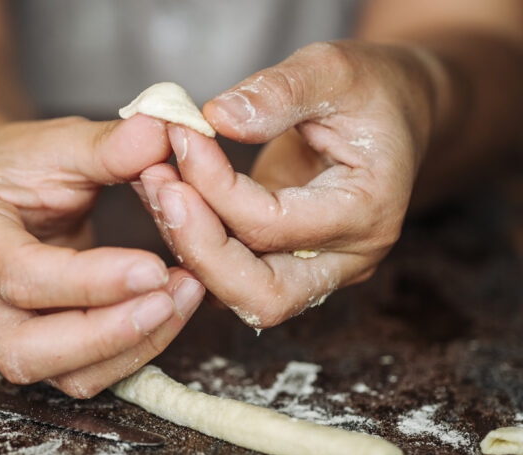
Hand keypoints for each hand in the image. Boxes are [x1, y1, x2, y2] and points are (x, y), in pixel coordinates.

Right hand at [0, 115, 205, 396]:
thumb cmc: (21, 168)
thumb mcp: (57, 142)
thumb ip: (107, 143)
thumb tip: (163, 131)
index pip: (20, 276)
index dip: (89, 281)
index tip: (153, 266)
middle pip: (29, 350)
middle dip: (109, 333)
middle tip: (172, 294)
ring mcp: (2, 334)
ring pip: (64, 376)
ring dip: (132, 346)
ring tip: (184, 296)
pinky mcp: (40, 350)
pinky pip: (88, 374)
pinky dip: (135, 351)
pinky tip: (169, 310)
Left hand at [135, 40, 435, 329]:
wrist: (390, 114)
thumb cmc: (369, 91)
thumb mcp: (333, 69)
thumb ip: (280, 92)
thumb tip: (218, 118)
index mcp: (367, 213)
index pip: (274, 225)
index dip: (215, 186)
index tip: (181, 136)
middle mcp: (344, 260)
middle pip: (261, 294)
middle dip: (198, 247)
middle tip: (158, 186)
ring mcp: (314, 271)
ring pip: (238, 294)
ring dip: (188, 247)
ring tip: (154, 184)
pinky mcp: (284, 265)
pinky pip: (229, 276)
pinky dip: (194, 243)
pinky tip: (168, 196)